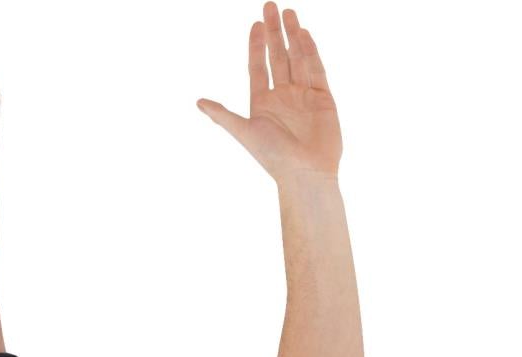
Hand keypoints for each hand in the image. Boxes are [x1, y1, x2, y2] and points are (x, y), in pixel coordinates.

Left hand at [197, 5, 341, 181]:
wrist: (306, 174)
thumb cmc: (273, 158)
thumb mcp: (244, 133)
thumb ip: (222, 116)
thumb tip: (198, 102)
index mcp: (263, 103)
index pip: (258, 67)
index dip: (256, 46)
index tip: (255, 24)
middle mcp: (283, 97)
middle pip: (277, 57)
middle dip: (274, 32)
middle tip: (270, 6)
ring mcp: (303, 96)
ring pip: (297, 58)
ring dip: (292, 36)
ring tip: (288, 13)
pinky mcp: (323, 98)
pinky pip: (316, 69)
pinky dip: (310, 51)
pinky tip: (304, 34)